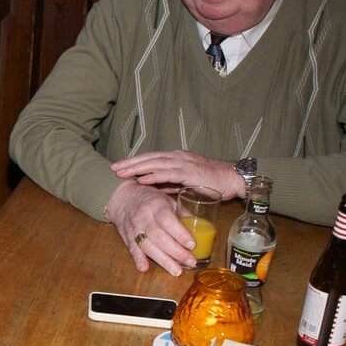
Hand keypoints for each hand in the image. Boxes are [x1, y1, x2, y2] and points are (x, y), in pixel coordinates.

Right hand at [104, 180, 196, 275]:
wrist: (123, 198)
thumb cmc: (150, 199)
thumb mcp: (167, 199)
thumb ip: (182, 213)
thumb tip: (200, 227)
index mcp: (156, 206)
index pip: (168, 221)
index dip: (180, 234)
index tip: (192, 244)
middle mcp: (143, 218)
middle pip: (160, 237)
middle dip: (177, 252)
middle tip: (191, 262)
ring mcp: (134, 229)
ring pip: (148, 246)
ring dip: (163, 260)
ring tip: (177, 271)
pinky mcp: (127, 238)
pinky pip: (132, 250)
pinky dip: (138, 259)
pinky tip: (144, 268)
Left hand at [110, 150, 242, 199]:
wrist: (233, 179)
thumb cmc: (211, 181)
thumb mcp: (186, 181)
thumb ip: (171, 183)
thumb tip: (155, 187)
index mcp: (176, 158)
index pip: (150, 158)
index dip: (134, 161)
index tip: (118, 167)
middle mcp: (177, 157)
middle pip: (148, 159)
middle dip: (130, 163)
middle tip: (113, 169)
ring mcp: (183, 164)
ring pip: (154, 164)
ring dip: (136, 168)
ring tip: (121, 173)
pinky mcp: (190, 173)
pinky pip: (168, 174)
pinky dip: (153, 176)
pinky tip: (141, 179)